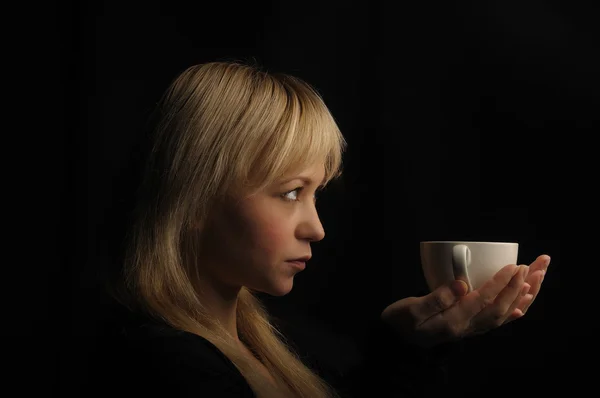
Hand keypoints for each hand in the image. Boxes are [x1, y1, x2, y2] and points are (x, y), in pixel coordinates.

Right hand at [380, 254, 549, 347]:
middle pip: (499, 308)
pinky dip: (510, 315)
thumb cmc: (399, 322)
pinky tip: (520, 308)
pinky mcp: (466, 328)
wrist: (395, 343)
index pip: (482, 300)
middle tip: (530, 267)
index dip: (500, 283)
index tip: (513, 266)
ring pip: (502, 315)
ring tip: (535, 281)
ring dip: (521, 298)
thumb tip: (460, 284)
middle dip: (517, 287)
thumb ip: (435, 298)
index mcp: (452, 321)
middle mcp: (465, 328)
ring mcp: (467, 330)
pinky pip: (494, 323)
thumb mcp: (410, 309)